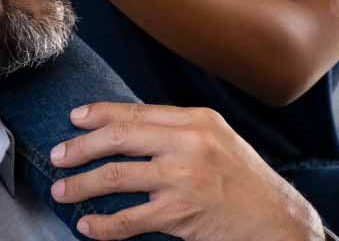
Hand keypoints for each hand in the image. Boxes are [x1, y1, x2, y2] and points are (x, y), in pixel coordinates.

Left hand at [50, 102, 321, 240]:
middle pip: (118, 138)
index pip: (135, 112)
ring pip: (116, 177)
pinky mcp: (181, 213)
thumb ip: (179, 132)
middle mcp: (189, 143)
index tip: (74, 119)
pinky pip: (130, 218)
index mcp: (197, 121)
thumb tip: (129, 128)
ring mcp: (184, 178)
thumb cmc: (247, 183)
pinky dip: (104, 224)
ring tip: (62, 190)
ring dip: (82, 184)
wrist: (282, 221)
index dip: (99, 114)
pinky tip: (88, 225)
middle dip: (80, 147)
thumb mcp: (219, 141)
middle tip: (56, 155)